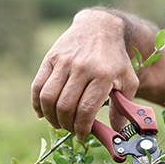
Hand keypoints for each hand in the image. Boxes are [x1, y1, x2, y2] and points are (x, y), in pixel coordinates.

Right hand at [31, 9, 138, 137]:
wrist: (100, 28)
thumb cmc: (115, 59)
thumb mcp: (128, 81)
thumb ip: (123, 107)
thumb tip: (117, 132)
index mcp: (103, 76)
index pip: (86, 110)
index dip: (82, 128)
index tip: (83, 135)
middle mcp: (82, 68)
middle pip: (66, 106)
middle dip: (67, 125)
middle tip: (71, 129)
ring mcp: (64, 62)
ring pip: (49, 98)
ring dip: (51, 117)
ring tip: (58, 123)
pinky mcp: (51, 58)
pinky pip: (38, 85)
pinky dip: (37, 103)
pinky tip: (43, 113)